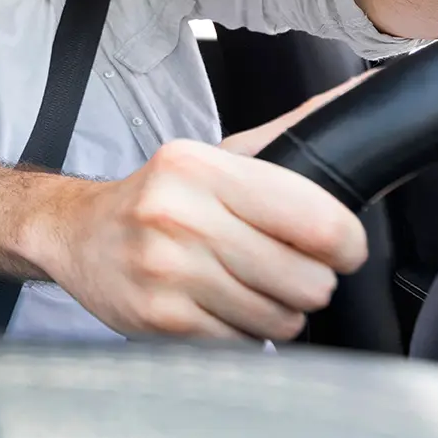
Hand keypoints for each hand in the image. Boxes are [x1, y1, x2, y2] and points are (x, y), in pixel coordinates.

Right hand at [40, 77, 372, 340]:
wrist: (74, 234)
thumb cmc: (159, 197)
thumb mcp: (218, 156)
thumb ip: (292, 131)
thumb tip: (363, 92)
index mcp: (200, 168)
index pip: (319, 222)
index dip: (346, 245)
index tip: (337, 248)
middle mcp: (179, 217)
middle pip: (306, 281)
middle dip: (306, 283)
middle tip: (278, 269)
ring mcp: (166, 272)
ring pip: (279, 320)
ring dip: (274, 313)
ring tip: (244, 289)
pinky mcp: (160, 320)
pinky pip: (243, 345)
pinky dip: (241, 335)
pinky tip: (216, 309)